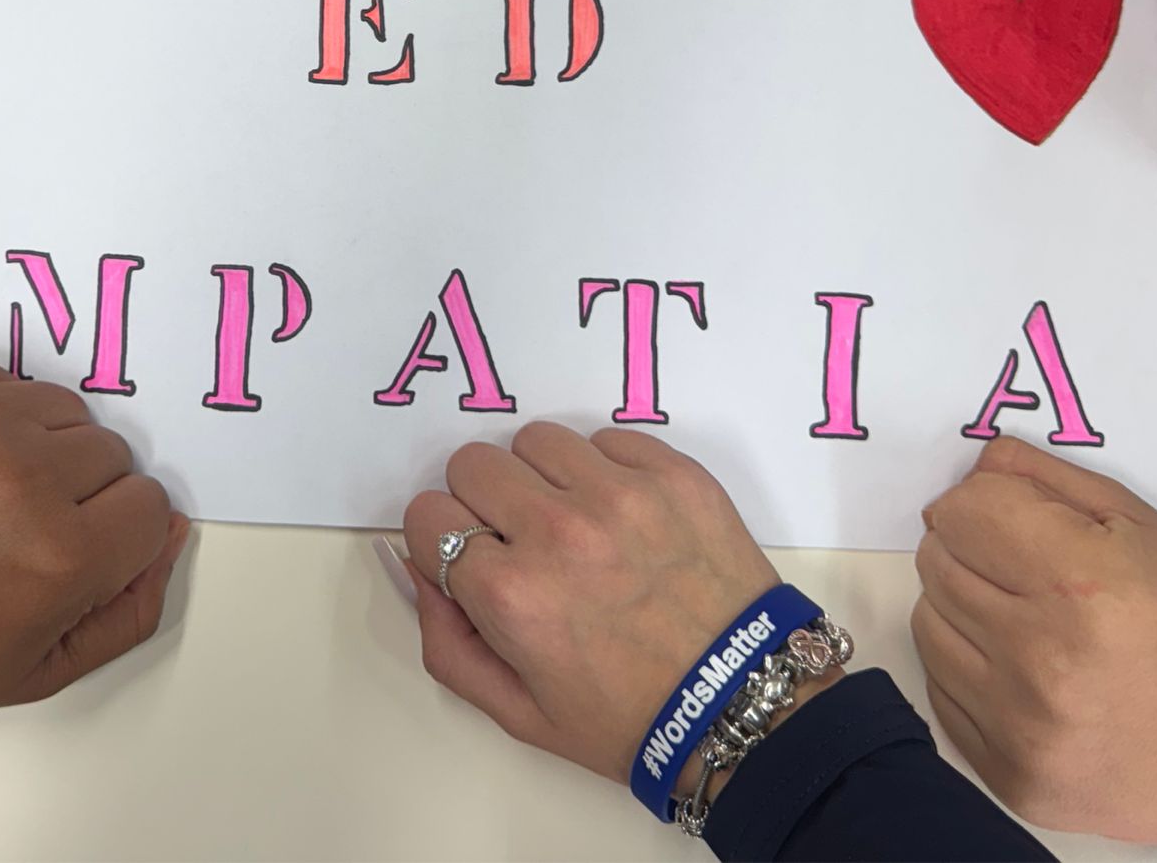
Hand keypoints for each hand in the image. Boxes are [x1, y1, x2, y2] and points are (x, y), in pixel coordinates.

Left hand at [0, 357, 186, 711]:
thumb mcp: (39, 670)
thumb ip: (130, 611)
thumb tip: (171, 533)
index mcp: (60, 554)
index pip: (152, 508)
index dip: (116, 537)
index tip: (69, 555)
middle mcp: (26, 475)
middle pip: (113, 456)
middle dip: (80, 493)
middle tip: (19, 530)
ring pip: (66, 411)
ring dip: (43, 447)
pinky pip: (10, 380)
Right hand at [398, 423, 783, 783]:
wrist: (742, 703)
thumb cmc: (628, 718)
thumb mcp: (518, 711)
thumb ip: (447, 640)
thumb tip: (415, 565)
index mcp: (512, 594)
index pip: (427, 517)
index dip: (443, 542)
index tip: (471, 560)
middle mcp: (559, 532)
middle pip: (473, 464)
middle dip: (482, 502)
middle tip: (519, 540)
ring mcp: (621, 494)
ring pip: (537, 439)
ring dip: (542, 477)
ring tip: (574, 522)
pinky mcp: (674, 474)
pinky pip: (606, 437)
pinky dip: (604, 470)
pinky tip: (623, 517)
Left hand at [914, 437, 1156, 851]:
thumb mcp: (1146, 529)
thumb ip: (1050, 482)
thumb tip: (979, 464)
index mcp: (1085, 583)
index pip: (963, 512)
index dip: (981, 503)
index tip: (1008, 515)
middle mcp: (1044, 659)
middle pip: (937, 564)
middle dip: (970, 550)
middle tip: (1024, 568)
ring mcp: (1023, 729)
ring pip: (928, 626)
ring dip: (963, 610)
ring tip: (1027, 620)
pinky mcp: (1012, 779)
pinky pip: (942, 693)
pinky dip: (969, 671)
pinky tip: (1025, 674)